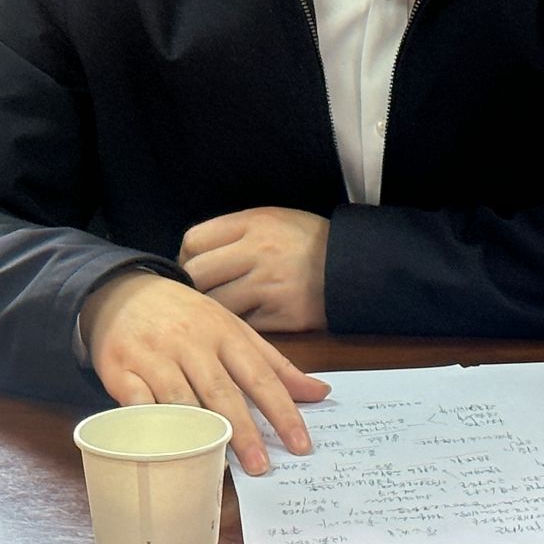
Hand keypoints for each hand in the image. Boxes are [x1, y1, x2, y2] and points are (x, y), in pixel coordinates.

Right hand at [83, 271, 329, 474]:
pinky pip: (137, 403)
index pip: (260, 376)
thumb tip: (320, 392)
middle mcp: (191, 344)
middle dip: (243, 431)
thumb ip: (275, 364)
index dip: (282, 411)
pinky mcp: (121, 370)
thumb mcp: (233, 329)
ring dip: (199, 433)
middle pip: (221, 392)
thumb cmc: (187, 317)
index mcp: (224, 333)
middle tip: (261, 467)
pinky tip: (165, 448)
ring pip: (180, 399)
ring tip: (218, 465)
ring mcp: (154, 357)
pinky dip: (151, 425)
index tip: (300, 444)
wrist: (122, 291)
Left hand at [180, 207, 329, 332]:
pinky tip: (246, 320)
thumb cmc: (308, 241)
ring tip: (222, 309)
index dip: (186, 257)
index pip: (193, 241)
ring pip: (216, 304)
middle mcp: (258, 252)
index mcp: (253, 223)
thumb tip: (191, 256)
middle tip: (201, 292)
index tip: (193, 267)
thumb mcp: (272, 218)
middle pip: (197, 274)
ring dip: (214, 309)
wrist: (357, 266)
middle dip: (193, 286)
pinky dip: (240, 325)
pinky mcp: (282, 316)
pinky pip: (243, 324)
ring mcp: (269, 287)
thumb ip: (233, 232)